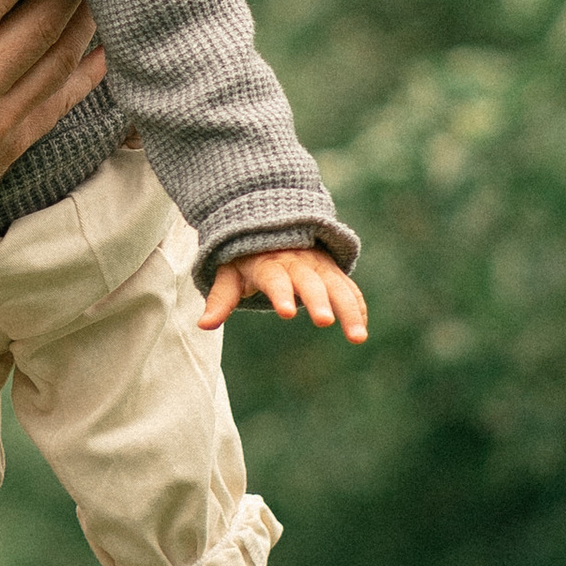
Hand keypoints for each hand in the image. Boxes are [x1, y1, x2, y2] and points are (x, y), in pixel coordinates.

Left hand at [198, 244, 367, 338]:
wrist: (272, 228)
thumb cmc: (247, 257)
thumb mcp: (229, 273)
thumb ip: (221, 298)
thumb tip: (203, 324)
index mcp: (269, 264)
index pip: (275, 279)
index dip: (280, 294)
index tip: (286, 312)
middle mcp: (297, 263)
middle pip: (310, 282)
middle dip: (318, 300)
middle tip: (324, 321)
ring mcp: (319, 266)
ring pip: (337, 287)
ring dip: (349, 310)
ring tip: (358, 337)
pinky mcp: (334, 271)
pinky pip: (349, 288)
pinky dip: (358, 305)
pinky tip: (362, 326)